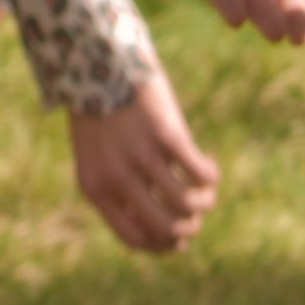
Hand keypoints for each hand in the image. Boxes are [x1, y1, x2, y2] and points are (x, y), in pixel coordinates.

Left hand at [67, 70, 220, 254]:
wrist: (94, 59)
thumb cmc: (99, 109)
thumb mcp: (97, 154)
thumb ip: (120, 186)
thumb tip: (160, 220)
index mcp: (96, 189)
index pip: (135, 239)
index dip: (162, 245)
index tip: (177, 237)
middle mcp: (117, 178)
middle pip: (165, 229)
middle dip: (188, 230)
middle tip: (195, 216)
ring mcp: (141, 157)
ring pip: (187, 205)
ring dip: (204, 202)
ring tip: (205, 189)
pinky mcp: (165, 135)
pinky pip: (199, 174)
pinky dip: (210, 177)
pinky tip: (209, 167)